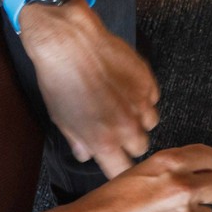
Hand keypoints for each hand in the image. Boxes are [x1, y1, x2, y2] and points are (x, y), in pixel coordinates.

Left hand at [19, 0, 159, 177]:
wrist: (69, 40)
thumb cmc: (59, 78)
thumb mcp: (60, 116)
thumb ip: (79, 141)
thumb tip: (86, 154)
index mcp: (103, 140)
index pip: (122, 171)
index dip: (119, 168)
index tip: (115, 162)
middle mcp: (127, 127)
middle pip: (141, 148)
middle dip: (129, 141)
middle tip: (114, 126)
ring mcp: (142, 104)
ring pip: (150, 123)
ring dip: (139, 119)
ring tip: (122, 104)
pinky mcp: (149, 83)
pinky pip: (152, 99)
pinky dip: (142, 97)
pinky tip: (125, 86)